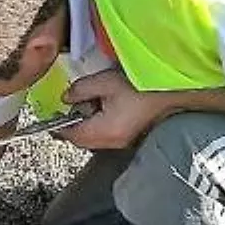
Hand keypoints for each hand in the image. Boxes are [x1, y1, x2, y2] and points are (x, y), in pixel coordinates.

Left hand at [53, 70, 176, 149]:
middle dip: (72, 126)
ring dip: (86, 125)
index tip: (51, 115)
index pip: (71, 135)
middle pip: (81, 140)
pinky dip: (99, 124)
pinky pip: (106, 135)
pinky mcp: (130, 136)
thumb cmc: (141, 87)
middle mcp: (112, 142)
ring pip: (94, 138)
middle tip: (69, 106)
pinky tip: (104, 106)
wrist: (173, 93)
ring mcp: (122, 141)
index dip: (58, 126)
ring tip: (88, 103)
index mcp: (103, 131)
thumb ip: (81, 90)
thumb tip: (66, 98)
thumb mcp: (104, 82)